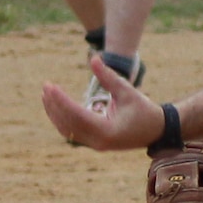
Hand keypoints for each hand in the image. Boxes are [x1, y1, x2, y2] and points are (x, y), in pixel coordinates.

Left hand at [40, 56, 164, 150]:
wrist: (156, 131)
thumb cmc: (144, 109)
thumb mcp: (126, 91)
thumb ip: (108, 76)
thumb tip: (93, 58)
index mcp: (107, 131)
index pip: (77, 115)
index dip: (61, 100)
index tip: (51, 86)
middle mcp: (98, 141)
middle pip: (68, 124)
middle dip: (54, 105)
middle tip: (46, 86)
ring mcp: (95, 144)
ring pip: (67, 130)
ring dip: (55, 113)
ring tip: (46, 95)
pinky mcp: (94, 143)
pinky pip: (72, 132)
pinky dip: (62, 119)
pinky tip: (55, 105)